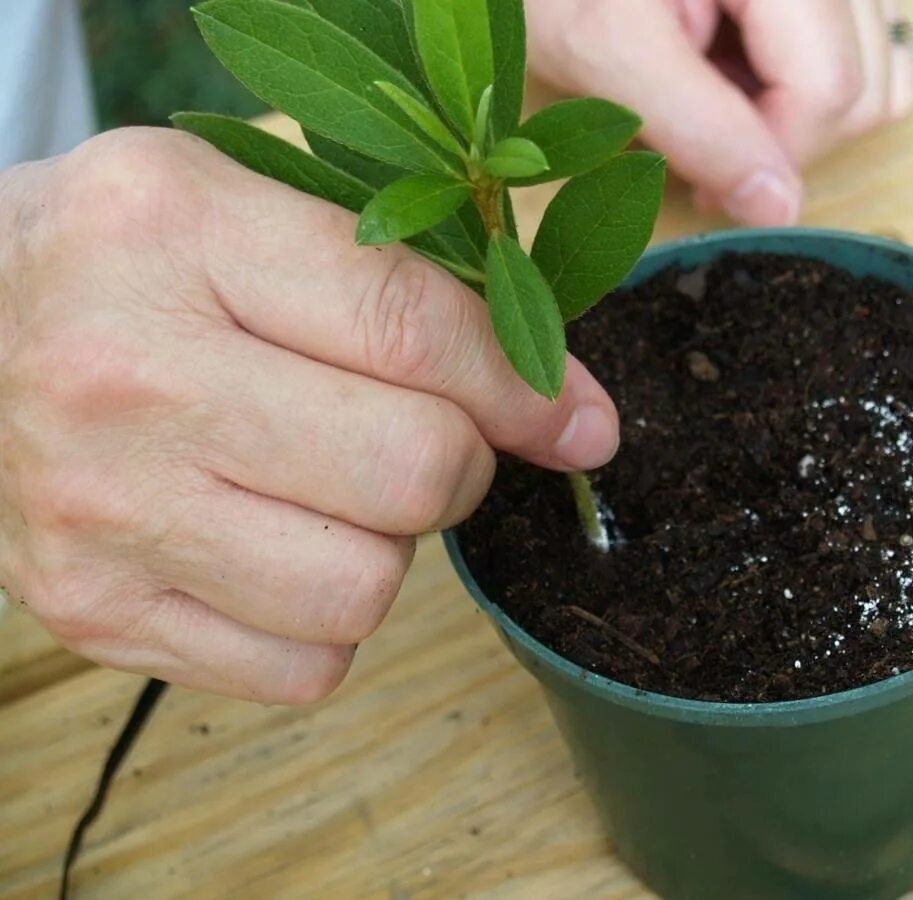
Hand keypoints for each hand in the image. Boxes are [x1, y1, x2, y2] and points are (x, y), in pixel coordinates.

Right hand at [0, 128, 618, 702]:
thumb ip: (409, 290)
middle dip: (457, 465)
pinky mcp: (95, 610)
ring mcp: (101, 510)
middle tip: (420, 439)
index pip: (414, 331)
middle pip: (411, 474)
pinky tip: (276, 546)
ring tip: (327, 489)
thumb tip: (572, 416)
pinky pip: (306, 664)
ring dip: (385, 546)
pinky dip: (326, 617)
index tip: (579, 423)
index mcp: (174, 234)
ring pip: (367, 589)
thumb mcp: (244, 212)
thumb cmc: (127, 268)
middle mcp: (125, 375)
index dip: (527, 388)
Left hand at [527, 0, 912, 225]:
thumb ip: (699, 129)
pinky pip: (875, 50)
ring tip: (716, 97)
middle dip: (782, 140)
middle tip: (697, 145)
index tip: (701, 182)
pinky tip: (749, 76)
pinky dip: (820, 86)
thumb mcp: (607, 53)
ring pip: (881, 76)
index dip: (769, 157)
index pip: (829, 89)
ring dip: (800, 116)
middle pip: (862, 87)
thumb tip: (781, 210)